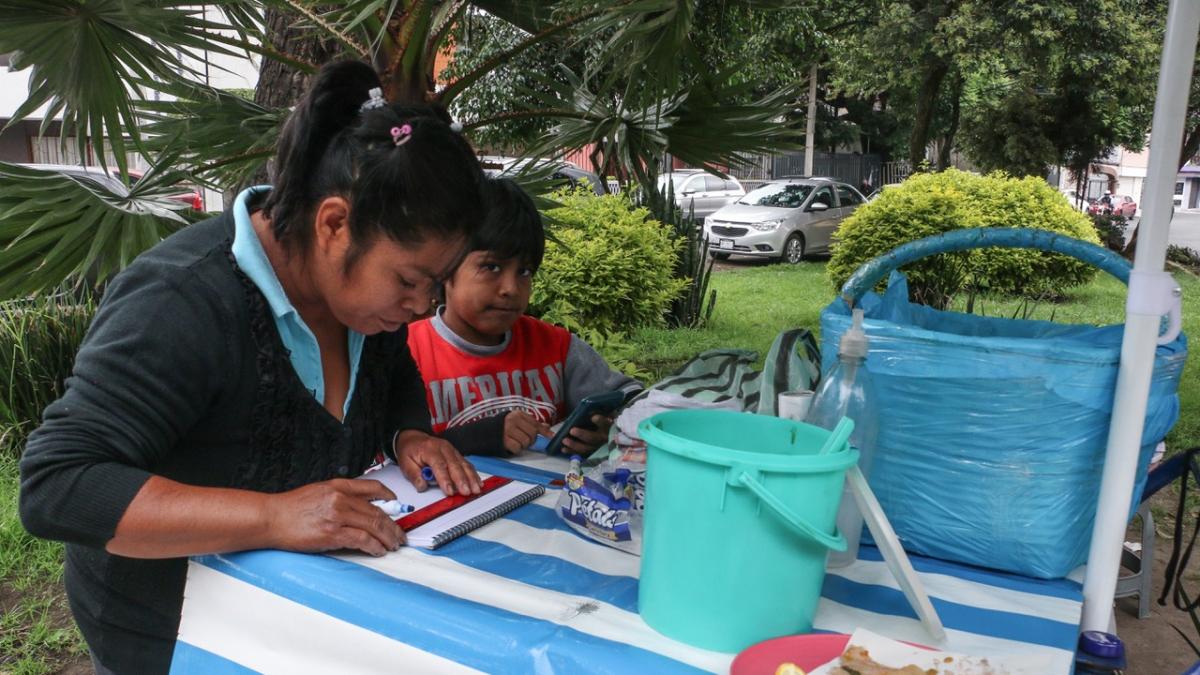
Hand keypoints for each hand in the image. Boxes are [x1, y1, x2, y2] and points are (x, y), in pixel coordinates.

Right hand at [266, 479, 404, 556]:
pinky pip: (363, 540)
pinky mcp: (333, 533)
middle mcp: (341, 498)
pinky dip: (375, 546)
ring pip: (374, 525)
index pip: (372, 487)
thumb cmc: (291, 508)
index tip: (396, 505)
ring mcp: (338, 515)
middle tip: (399, 535)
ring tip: (393, 545)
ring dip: (388, 538)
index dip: (389, 496)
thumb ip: (340, 496)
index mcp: (338, 486)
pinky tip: (378, 550)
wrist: (271, 518)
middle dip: (393, 525)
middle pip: (378, 511)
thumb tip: (360, 507)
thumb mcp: (318, 491)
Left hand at [395, 429, 481, 495]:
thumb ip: (413, 475)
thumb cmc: (410, 450)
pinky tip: (477, 482)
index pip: (439, 465)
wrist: (414, 438)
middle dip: (462, 480)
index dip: (445, 479)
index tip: (449, 491)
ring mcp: (452, 450)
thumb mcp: (405, 462)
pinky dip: (473, 474)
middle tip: (466, 492)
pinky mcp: (457, 454)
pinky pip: (467, 464)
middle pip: (455, 465)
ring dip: (471, 478)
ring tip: (476, 489)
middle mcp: (443, 448)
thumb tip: (422, 486)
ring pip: (464, 464)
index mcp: (429, 449)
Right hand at [504, 410, 551, 453]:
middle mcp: (513, 420)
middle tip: (524, 440)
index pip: (535, 423)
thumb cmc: (503, 427)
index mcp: (518, 414)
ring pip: (526, 442)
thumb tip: (547, 426)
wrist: (483, 432)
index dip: (544, 431)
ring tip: (516, 442)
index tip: (551, 436)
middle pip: (532, 433)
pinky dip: (516, 450)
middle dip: (531, 439)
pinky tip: (511, 446)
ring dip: (523, 445)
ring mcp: (507, 430)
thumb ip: (531, 423)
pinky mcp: (504, 440)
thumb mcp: (516, 421)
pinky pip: (518, 448)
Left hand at [559, 414, 612, 454]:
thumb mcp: (603, 416)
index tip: (593, 417)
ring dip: (574, 445)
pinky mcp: (591, 453)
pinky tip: (563, 449)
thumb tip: (591, 411)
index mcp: (608, 427)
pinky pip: (581, 454)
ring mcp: (597, 447)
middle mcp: (603, 438)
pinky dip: (572, 451)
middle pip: (593, 438)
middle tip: (572, 430)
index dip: (600, 421)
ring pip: (586, 448)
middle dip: (582, 434)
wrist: (607, 437)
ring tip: (564, 440)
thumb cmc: (602, 423)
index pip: (605, 423)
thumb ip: (599, 414)